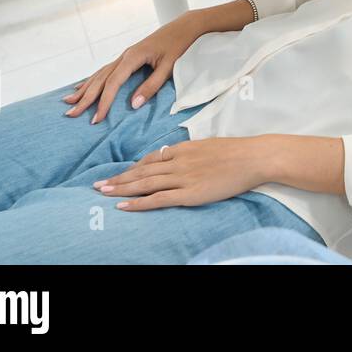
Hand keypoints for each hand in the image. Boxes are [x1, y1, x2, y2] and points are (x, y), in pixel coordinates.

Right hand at [63, 10, 209, 123]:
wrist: (184, 26)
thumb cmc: (178, 45)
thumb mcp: (168, 67)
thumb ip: (151, 86)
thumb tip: (133, 105)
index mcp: (132, 57)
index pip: (113, 83)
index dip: (104, 102)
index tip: (96, 119)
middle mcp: (124, 56)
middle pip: (100, 79)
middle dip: (85, 98)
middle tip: (70, 114)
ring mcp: (124, 55)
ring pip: (99, 74)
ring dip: (84, 89)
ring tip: (69, 102)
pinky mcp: (128, 56)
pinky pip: (105, 70)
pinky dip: (92, 80)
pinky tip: (83, 86)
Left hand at [94, 137, 271, 210]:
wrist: (254, 157)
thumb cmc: (237, 151)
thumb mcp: (209, 145)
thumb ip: (192, 152)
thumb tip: (181, 156)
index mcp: (184, 148)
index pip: (151, 158)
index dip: (133, 167)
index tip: (120, 173)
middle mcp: (178, 162)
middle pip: (142, 171)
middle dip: (118, 178)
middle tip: (97, 184)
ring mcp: (183, 178)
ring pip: (144, 184)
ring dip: (121, 189)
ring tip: (103, 193)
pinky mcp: (190, 193)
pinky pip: (158, 199)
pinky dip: (139, 203)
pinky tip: (124, 206)